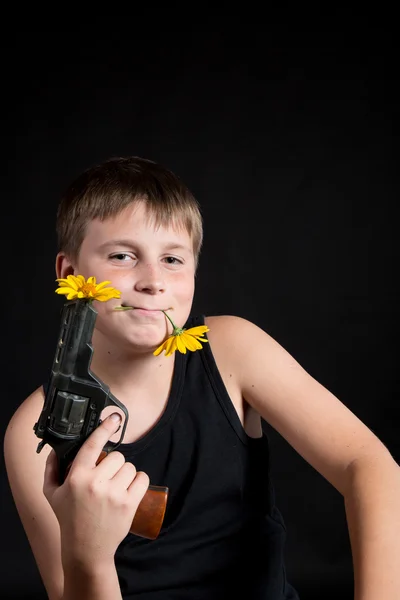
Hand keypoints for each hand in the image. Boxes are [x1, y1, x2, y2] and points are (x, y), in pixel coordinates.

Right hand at [43, 413, 148, 568]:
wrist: (86, 549)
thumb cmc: (69, 519)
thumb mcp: (52, 494)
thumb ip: (52, 469)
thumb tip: (55, 450)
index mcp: (77, 477)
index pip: (93, 445)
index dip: (104, 428)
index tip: (114, 417)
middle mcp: (95, 483)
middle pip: (117, 456)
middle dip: (114, 465)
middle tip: (107, 478)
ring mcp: (114, 493)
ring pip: (130, 467)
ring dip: (125, 474)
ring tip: (116, 488)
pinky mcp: (129, 503)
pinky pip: (142, 478)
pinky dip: (139, 482)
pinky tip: (129, 490)